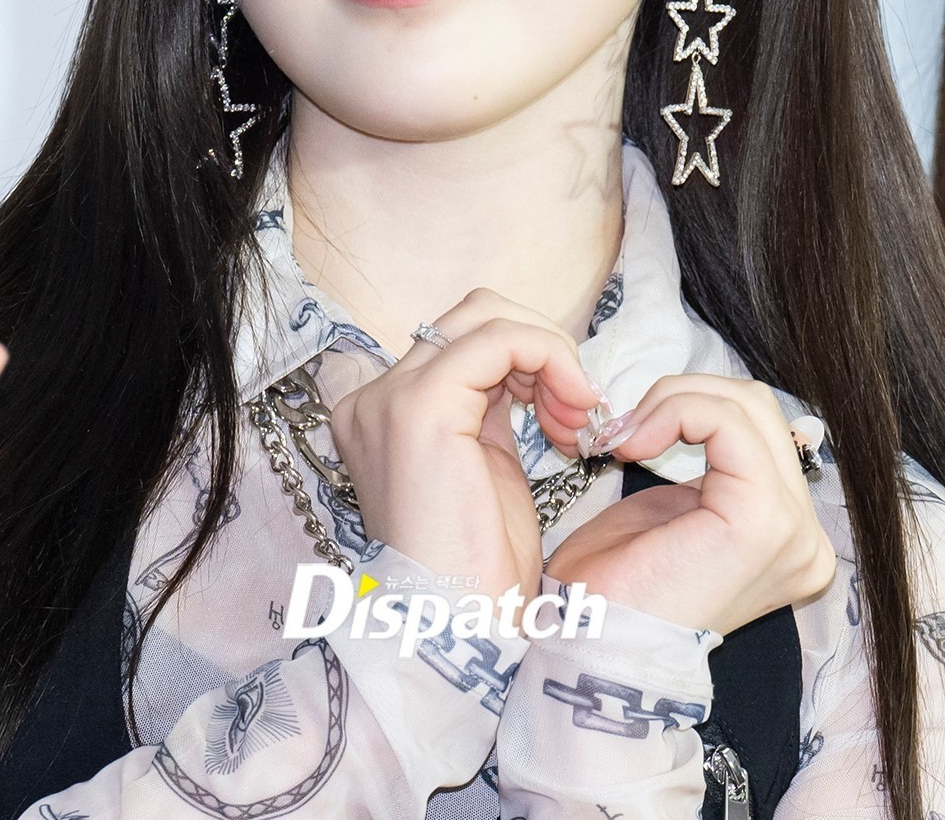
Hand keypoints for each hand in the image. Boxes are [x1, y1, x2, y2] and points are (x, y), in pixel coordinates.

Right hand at [330, 288, 597, 611]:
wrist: (457, 636)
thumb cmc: (479, 573)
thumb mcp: (485, 468)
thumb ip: (488, 410)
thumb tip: (527, 365)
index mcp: (383, 412)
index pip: (462, 339)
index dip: (526, 359)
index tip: (567, 412)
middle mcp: (373, 398)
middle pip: (474, 315)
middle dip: (540, 348)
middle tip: (578, 409)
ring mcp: (389, 399)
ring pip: (488, 315)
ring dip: (551, 354)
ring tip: (578, 417)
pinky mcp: (421, 407)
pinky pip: (501, 339)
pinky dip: (550, 358)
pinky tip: (573, 411)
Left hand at [545, 375, 835, 633]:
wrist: (589, 643)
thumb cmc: (618, 584)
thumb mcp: (676, 506)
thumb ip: (709, 463)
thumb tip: (707, 407)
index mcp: (788, 534)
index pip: (759, 426)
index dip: (692, 407)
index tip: (630, 433)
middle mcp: (806, 538)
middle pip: (758, 407)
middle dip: (683, 398)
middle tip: (625, 429)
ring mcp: (793, 532)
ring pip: (745, 405)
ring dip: (673, 403)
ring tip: (626, 438)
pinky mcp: (763, 521)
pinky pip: (727, 422)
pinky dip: (674, 413)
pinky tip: (633, 445)